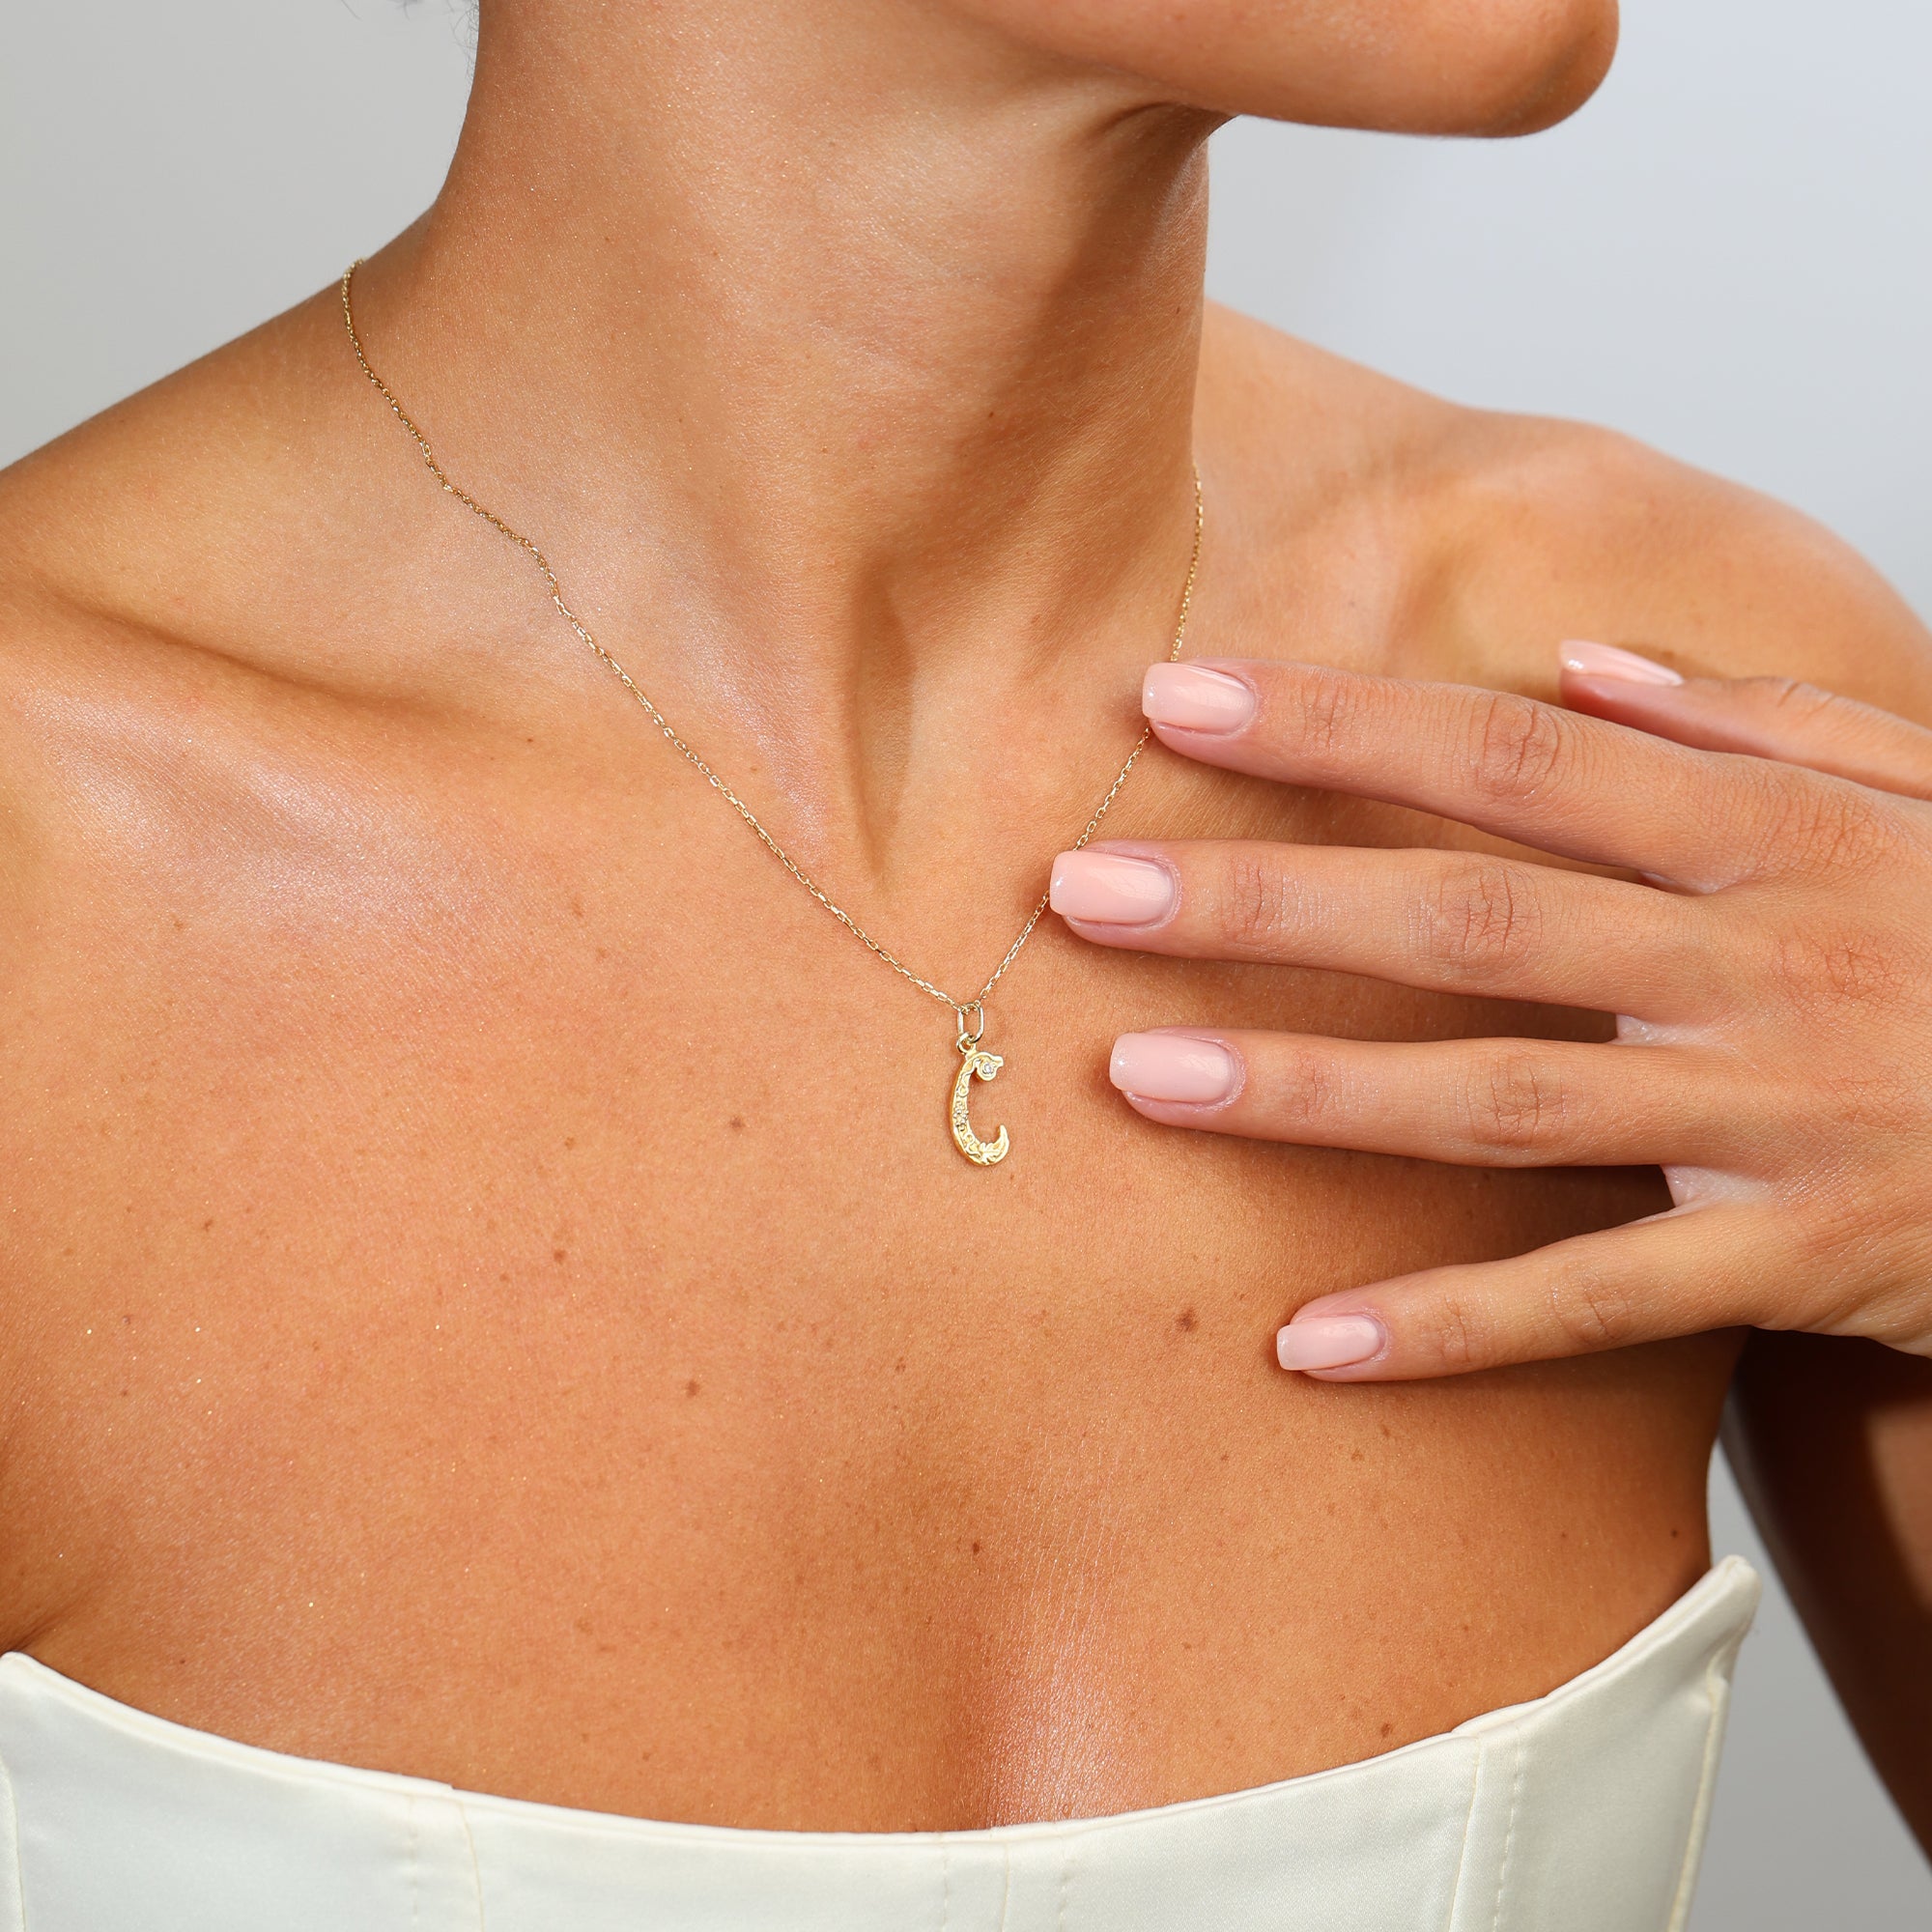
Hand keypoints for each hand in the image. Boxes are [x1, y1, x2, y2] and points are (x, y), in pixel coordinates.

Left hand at [1049, 644, 1931, 1379]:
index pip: (1511, 757)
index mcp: (1768, 830)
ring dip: (1311, 1091)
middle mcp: (1753, 958)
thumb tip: (1588, 667)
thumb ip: (1758, 719)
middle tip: (1081, 889)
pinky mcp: (1800, 1260)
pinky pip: (1601, 1304)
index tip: (1176, 702)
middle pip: (1469, 918)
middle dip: (1265, 899)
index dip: (1338, 725)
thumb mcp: (1920, 793)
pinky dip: (1455, 1329)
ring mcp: (1773, 1114)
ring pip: (1502, 1103)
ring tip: (1138, 1079)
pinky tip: (1305, 1344)